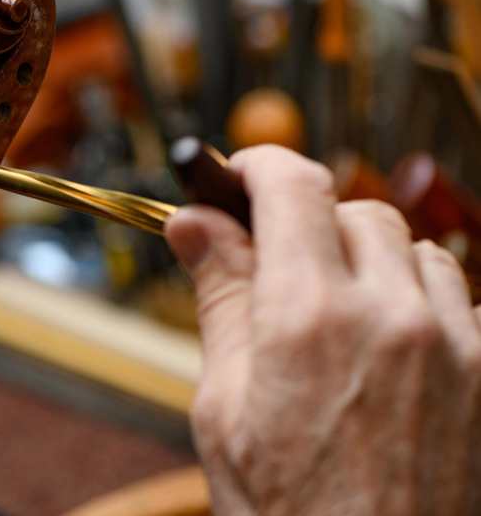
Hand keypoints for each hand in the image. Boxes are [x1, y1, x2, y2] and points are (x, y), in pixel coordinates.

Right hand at [164, 145, 480, 514]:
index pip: (292, 187)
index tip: (237, 176)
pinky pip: (458, 296)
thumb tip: (193, 224)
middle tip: (274, 262)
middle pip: (352, 207)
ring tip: (335, 309)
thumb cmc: (287, 511)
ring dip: (368, 258)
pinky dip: (418, 298)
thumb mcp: (224, 406)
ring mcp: (452, 344)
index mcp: (307, 319)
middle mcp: (389, 316)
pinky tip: (389, 344)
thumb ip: (219, 298)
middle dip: (307, 222)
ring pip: (412, 245)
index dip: (258, 167)